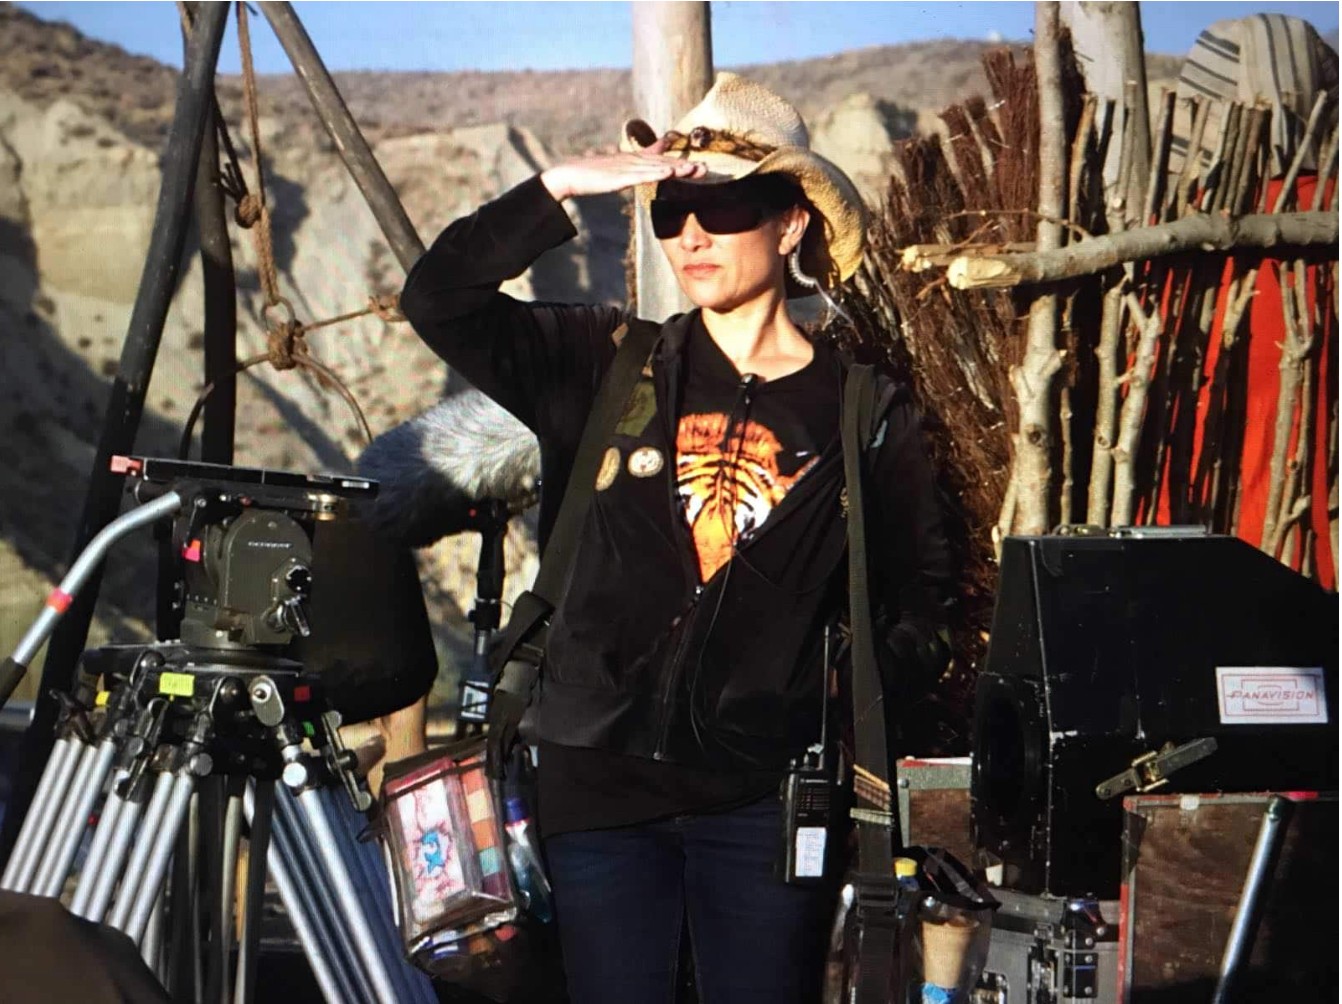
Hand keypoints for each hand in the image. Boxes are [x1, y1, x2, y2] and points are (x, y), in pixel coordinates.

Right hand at [540, 137, 705, 200]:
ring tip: (693, 170)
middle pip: (664, 164)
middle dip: (685, 166)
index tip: (702, 168)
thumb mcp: (620, 168)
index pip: (664, 163)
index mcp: (636, 161)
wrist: (572, 174)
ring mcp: (627, 168)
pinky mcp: (618, 176)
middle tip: (707, 169)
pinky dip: (654, 173)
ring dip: (675, 168)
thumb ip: (633, 165)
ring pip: (656, 168)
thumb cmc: (596, 173)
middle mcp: (634, 162)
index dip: (683, 164)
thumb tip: (644, 161)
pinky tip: (667, 173)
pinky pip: (639, 175)